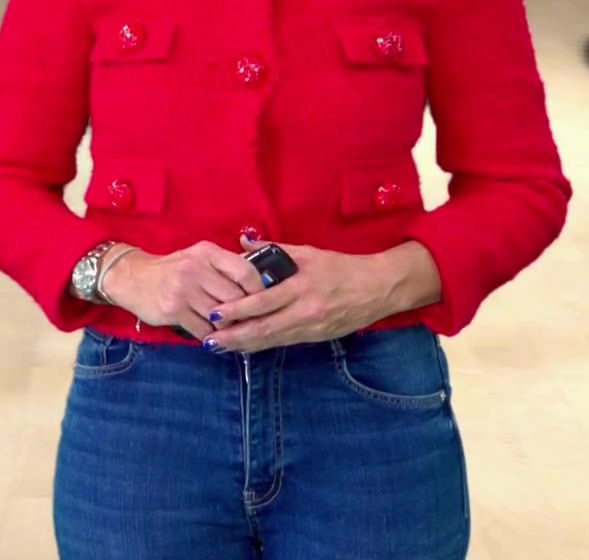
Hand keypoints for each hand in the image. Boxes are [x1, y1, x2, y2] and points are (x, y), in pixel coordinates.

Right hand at [102, 241, 266, 339]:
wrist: (132, 277)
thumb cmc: (173, 269)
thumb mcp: (199, 257)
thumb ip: (226, 267)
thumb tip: (264, 284)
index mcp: (207, 252)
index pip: (245, 272)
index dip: (259, 291)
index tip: (262, 302)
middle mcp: (195, 269)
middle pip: (236, 298)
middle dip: (244, 314)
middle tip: (247, 322)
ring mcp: (183, 290)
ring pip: (221, 318)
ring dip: (228, 328)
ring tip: (229, 330)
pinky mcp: (172, 310)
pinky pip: (203, 330)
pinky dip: (211, 336)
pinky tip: (212, 335)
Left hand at [202, 238, 402, 352]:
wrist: (378, 288)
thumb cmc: (341, 267)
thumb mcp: (308, 253)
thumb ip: (273, 249)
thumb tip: (243, 242)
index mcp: (301, 287)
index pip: (264, 302)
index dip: (238, 310)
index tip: (214, 313)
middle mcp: (305, 311)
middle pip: (264, 328)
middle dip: (234, 335)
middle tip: (210, 339)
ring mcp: (311, 327)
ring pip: (272, 340)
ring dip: (244, 345)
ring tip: (219, 346)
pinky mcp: (316, 337)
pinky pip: (284, 343)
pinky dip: (262, 345)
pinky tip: (245, 347)